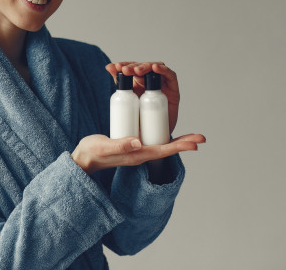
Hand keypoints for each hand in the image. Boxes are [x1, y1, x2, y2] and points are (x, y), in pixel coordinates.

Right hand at [71, 134, 205, 174]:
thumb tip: (138, 141)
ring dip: (176, 140)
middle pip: (167, 148)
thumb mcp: (105, 146)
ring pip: (161, 144)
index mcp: (137, 155)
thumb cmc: (92, 152)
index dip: (180, 146)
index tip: (196, 143)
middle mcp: (140, 153)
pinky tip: (164, 128)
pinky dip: (161, 134)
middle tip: (201, 137)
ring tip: (190, 135)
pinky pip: (151, 139)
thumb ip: (120, 145)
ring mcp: (137, 150)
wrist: (83, 158)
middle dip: (184, 143)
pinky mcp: (132, 145)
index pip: (163, 150)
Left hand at [106, 61, 179, 132]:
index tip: (115, 67)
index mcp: (137, 82)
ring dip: (146, 66)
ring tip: (136, 70)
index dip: (124, 65)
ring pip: (155, 68)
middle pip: (143, 67)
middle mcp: (150, 81)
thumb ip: (119, 85)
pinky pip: (170, 75)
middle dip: (133, 66)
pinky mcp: (173, 89)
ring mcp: (162, 84)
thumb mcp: (127, 102)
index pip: (131, 68)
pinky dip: (163, 69)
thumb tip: (108, 67)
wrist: (152, 139)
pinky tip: (155, 68)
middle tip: (125, 70)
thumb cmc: (139, 121)